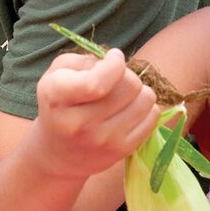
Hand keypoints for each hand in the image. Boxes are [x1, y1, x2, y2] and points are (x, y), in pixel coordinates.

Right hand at [33, 48, 159, 181]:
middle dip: (126, 75)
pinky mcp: (122, 150)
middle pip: (129, 86)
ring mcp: (103, 140)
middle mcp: (79, 123)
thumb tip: (115, 62)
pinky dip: (146, 107)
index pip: (97, 83)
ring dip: (138, 91)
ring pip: (146, 99)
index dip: (114, 64)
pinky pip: (153, 117)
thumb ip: (83, 60)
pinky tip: (129, 110)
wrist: (56, 152)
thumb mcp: (56, 73)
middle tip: (115, 80)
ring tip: (123, 95)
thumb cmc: (58, 104)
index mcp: (57, 98)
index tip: (113, 57)